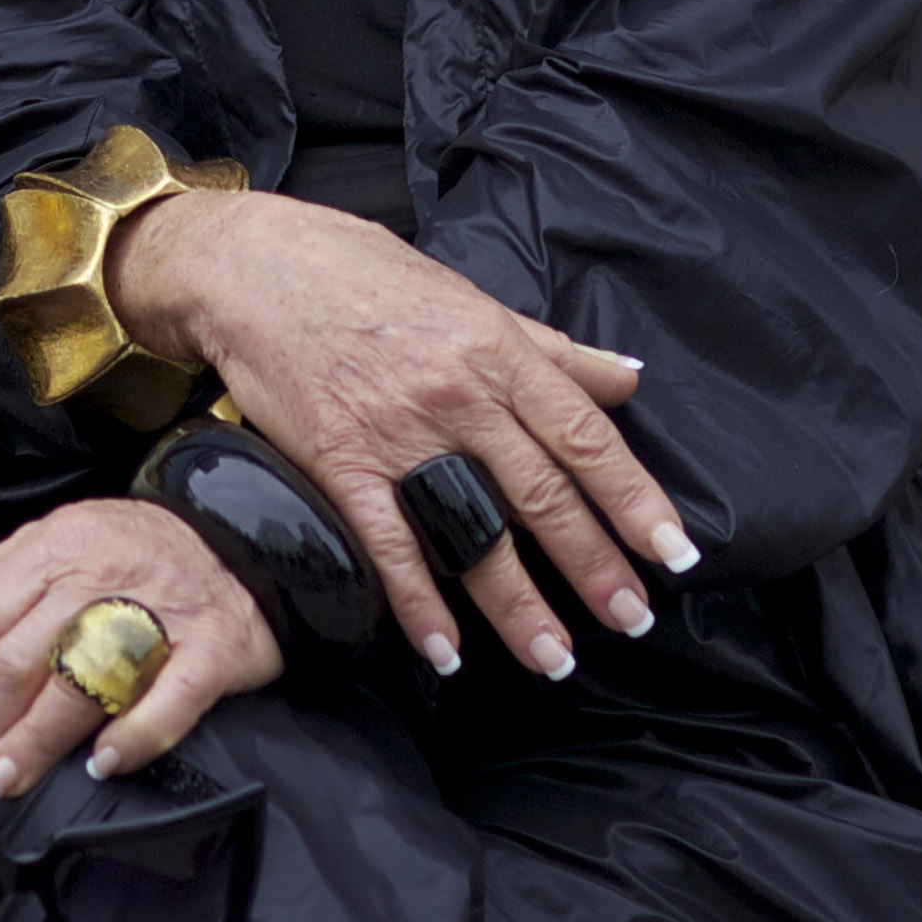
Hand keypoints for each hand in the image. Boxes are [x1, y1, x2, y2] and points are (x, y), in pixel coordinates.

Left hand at [0, 497, 278, 810]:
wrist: (243, 542)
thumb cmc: (135, 554)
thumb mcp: (55, 541)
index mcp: (55, 545)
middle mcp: (101, 574)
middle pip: (20, 660)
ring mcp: (160, 613)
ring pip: (81, 684)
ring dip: (33, 744)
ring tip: (3, 783)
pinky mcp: (214, 650)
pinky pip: (170, 700)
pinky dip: (134, 737)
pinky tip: (101, 765)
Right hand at [112, 188, 690, 680]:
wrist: (250, 264)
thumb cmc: (359, 272)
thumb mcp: (466, 296)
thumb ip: (548, 348)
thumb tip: (626, 381)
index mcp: (497, 351)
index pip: (584, 436)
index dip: (633, 499)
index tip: (671, 553)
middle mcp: (457, 394)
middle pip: (539, 494)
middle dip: (591, 565)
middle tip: (630, 620)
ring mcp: (396, 430)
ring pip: (470, 529)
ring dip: (515, 602)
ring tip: (553, 657)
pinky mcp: (337, 457)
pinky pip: (387, 541)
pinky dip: (415, 601)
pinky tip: (443, 649)